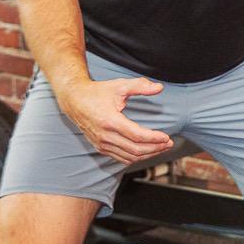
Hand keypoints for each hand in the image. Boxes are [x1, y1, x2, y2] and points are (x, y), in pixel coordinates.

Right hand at [56, 75, 172, 163]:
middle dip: (155, 148)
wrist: (74, 100)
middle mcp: (104, 135)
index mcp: (109, 120)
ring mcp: (101, 144)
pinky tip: (147, 152)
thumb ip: (140, 86)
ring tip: (162, 148)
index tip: (167, 137)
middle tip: (169, 143)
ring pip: (130, 156)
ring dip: (148, 154)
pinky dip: (136, 157)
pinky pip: (122, 158)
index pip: (137, 135)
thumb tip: (159, 87)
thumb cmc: (97, 92)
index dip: (154, 138)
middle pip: (135, 149)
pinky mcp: (100, 148)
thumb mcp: (119, 86)